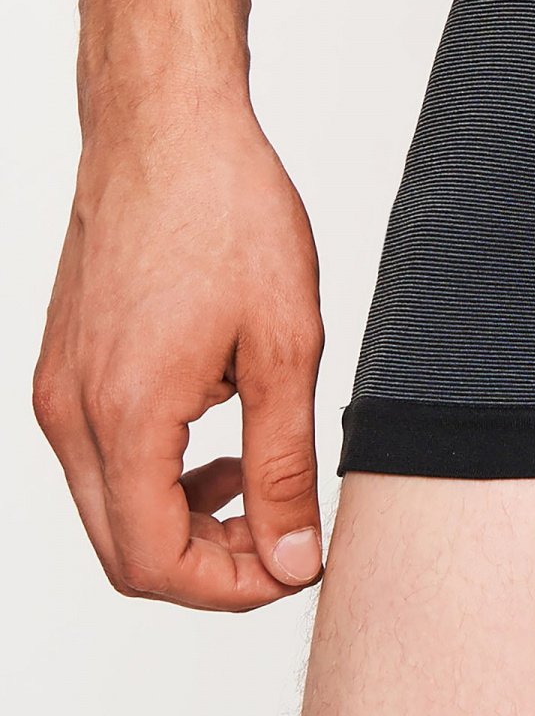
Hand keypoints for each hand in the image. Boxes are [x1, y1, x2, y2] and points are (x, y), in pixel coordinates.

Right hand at [33, 90, 325, 610]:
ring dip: (184, 520)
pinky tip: (219, 432)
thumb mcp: (286, 343)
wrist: (166, 127)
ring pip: (110, 509)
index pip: (158, 566)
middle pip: (125, 552)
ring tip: (259, 481)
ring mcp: (58, 389)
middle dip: (210, 565)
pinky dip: (157, 472)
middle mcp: (71, 413)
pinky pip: (100, 458)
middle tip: (286, 535)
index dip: (233, 588)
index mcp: (124, 416)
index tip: (296, 562)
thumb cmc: (226, 210)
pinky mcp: (63, 367)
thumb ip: (284, 464)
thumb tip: (293, 555)